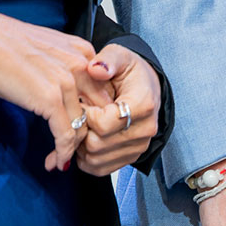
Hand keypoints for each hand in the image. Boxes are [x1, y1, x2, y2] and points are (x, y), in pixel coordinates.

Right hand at [0, 8, 108, 170]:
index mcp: (84, 52)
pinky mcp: (51, 99)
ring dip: (72, 149)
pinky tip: (56, 162)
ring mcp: (68, 83)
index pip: (103, 91)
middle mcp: (82, 66)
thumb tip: (69, 92)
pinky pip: (64, 135)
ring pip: (82, 126)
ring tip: (61, 160)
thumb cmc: (9, 46)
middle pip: (98, 110)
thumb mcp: (51, 49)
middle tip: (77, 150)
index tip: (86, 128)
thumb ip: (67, 66)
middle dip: (89, 134)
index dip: (96, 114)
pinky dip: (62, 153)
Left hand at [72, 44, 162, 175]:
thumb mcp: (120, 56)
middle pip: (96, 144)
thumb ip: (108, 59)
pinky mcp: (131, 157)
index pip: (103, 123)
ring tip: (81, 126)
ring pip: (95, 159)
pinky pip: (100, 169)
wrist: (147, 87)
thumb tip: (95, 69)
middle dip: (80, 131)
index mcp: (143, 104)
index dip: (85, 114)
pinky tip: (84, 141)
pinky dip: (85, 159)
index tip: (82, 102)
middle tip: (78, 115)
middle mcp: (145, 129)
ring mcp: (139, 146)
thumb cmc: (130, 72)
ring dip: (80, 146)